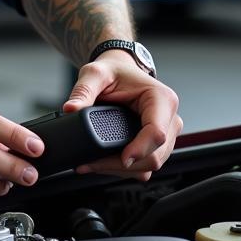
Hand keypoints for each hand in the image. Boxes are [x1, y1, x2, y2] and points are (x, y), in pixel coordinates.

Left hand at [63, 50, 181, 180]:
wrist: (120, 71)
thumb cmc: (114, 71)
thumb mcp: (95, 73)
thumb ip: (83, 90)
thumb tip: (71, 109)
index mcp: (161, 99)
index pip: (157, 133)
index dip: (140, 149)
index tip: (122, 158)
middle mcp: (169, 118)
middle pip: (154, 155)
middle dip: (122, 164)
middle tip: (91, 163)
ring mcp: (166, 134)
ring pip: (150, 165)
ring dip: (121, 169)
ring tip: (92, 164)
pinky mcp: (157, 146)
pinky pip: (145, 166)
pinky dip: (124, 169)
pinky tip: (104, 163)